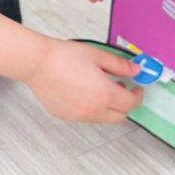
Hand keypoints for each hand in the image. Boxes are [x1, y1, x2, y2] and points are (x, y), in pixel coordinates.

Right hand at [23, 39, 143, 123]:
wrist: (37, 63)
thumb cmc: (63, 57)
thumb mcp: (97, 55)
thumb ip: (120, 65)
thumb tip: (135, 70)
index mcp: (104, 94)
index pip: (131, 103)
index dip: (137, 96)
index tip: (136, 89)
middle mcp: (93, 110)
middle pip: (120, 117)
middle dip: (125, 105)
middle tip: (120, 89)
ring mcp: (79, 115)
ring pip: (102, 118)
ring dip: (107, 107)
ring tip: (98, 88)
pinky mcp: (66, 116)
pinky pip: (85, 117)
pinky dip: (91, 108)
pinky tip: (83, 92)